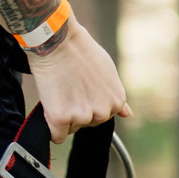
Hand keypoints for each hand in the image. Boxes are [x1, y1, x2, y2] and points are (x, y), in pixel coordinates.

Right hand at [26, 21, 131, 142]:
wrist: (58, 42)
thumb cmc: (80, 51)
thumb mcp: (108, 71)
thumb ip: (115, 95)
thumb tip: (128, 114)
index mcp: (116, 101)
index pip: (100, 118)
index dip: (86, 103)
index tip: (79, 89)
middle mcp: (103, 112)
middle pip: (85, 125)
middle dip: (75, 111)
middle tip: (68, 87)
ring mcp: (82, 116)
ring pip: (69, 129)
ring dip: (62, 116)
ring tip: (60, 89)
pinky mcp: (61, 118)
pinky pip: (55, 136)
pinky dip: (50, 125)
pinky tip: (51, 103)